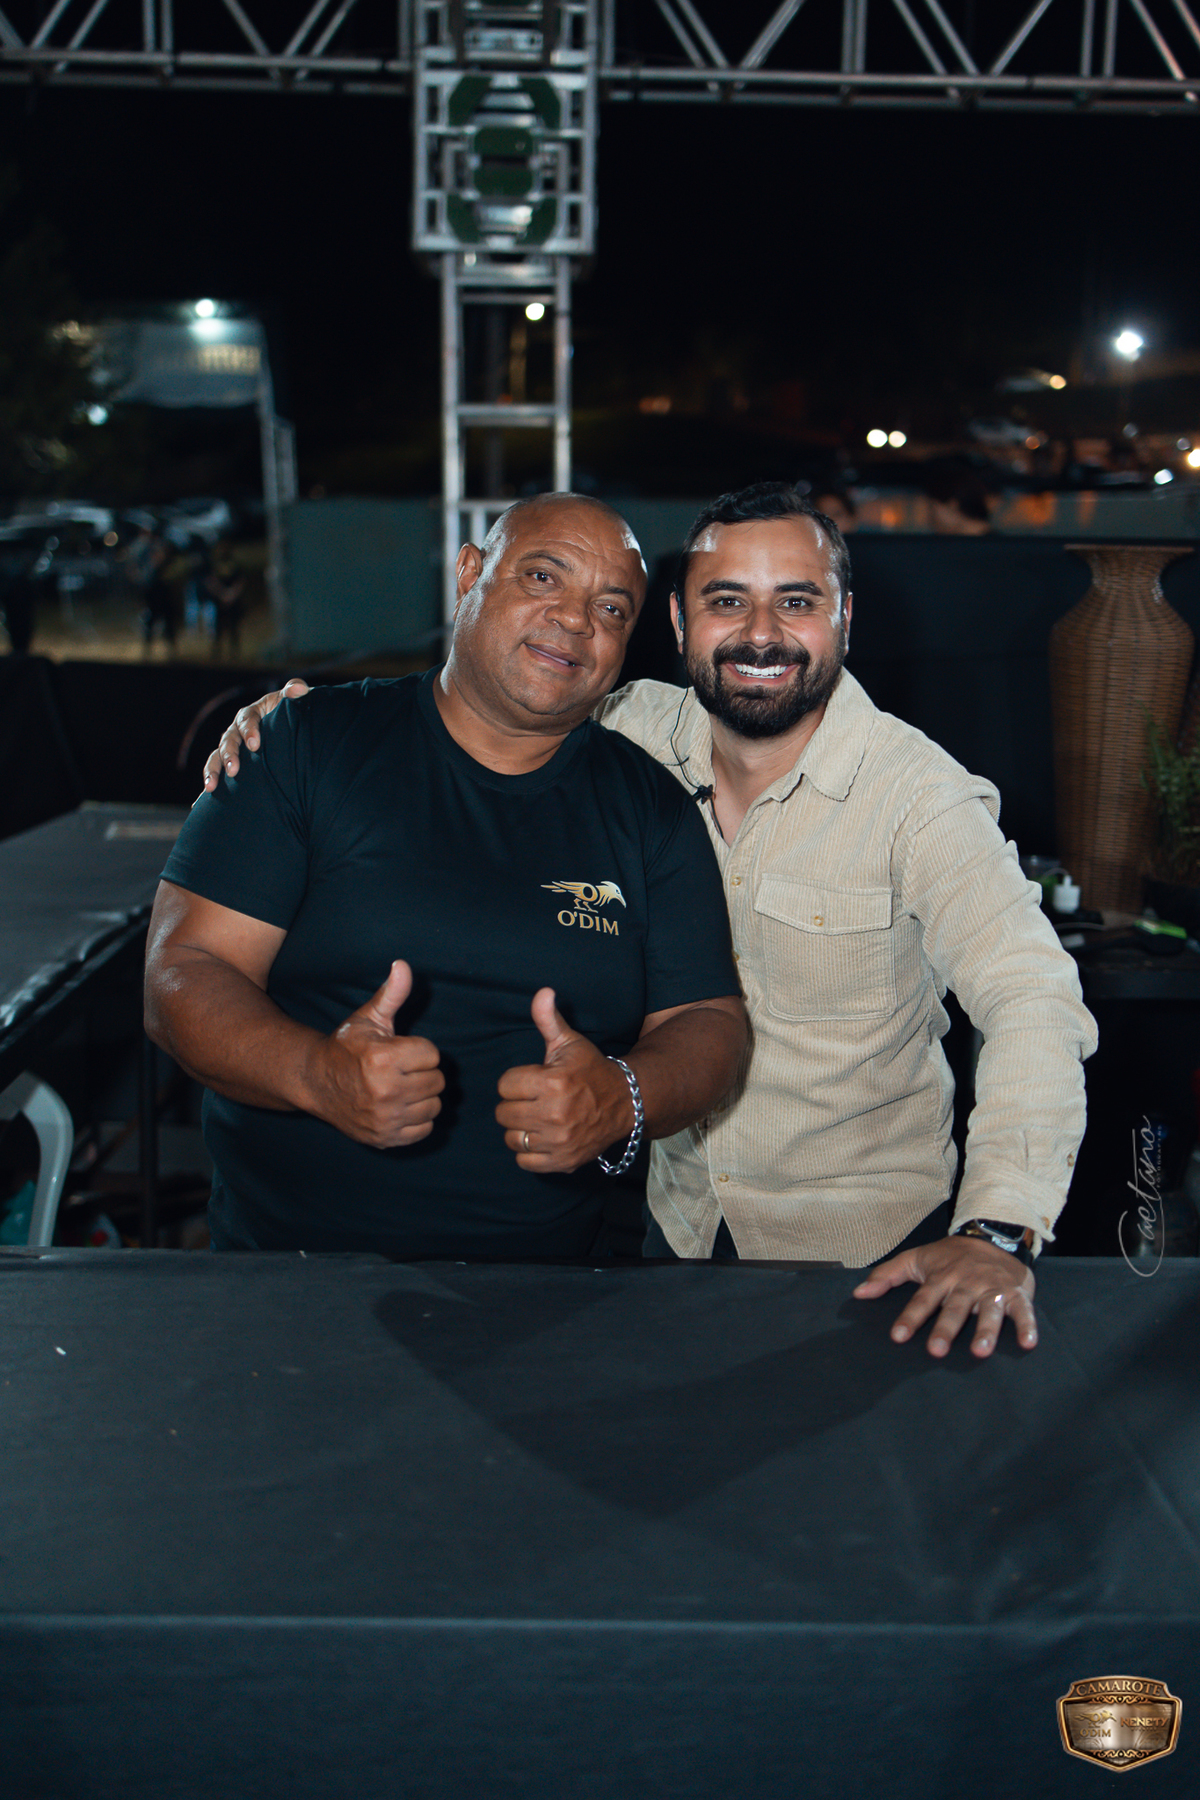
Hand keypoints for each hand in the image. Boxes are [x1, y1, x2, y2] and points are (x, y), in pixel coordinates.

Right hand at [202, 677, 310, 789]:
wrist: (288, 732)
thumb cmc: (289, 716)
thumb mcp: (291, 703)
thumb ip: (295, 693)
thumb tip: (299, 689)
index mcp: (251, 715)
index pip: (247, 719)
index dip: (249, 731)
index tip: (255, 745)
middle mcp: (236, 731)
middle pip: (228, 740)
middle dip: (229, 755)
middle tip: (234, 770)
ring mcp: (231, 748)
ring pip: (216, 757)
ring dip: (213, 771)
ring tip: (210, 787)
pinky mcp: (231, 764)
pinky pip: (217, 773)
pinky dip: (209, 784)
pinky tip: (203, 799)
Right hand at [307, 960, 442, 1148]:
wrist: (316, 1083)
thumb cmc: (347, 1047)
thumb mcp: (369, 1018)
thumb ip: (391, 994)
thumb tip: (403, 965)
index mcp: (383, 1059)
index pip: (432, 1054)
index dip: (418, 1050)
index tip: (398, 1051)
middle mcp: (386, 1092)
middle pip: (437, 1081)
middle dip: (422, 1072)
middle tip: (399, 1070)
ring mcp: (386, 1119)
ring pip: (434, 1106)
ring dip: (422, 1097)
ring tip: (399, 1088)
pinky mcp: (386, 1139)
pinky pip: (425, 1129)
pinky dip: (417, 1119)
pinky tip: (398, 1107)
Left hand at [496, 988, 632, 1172]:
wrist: (625, 1102)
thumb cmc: (591, 1069)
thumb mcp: (570, 1042)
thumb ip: (548, 1019)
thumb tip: (542, 992)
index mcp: (552, 1082)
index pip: (504, 1086)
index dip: (516, 1081)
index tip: (532, 1080)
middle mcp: (555, 1113)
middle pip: (504, 1113)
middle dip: (515, 1104)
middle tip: (533, 1100)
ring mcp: (559, 1140)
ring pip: (512, 1138)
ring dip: (520, 1129)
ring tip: (536, 1118)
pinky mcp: (563, 1161)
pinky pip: (525, 1161)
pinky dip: (529, 1152)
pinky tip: (542, 1137)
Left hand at [852, 1234, 1036, 1358]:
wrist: (992, 1236)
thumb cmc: (950, 1256)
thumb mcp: (917, 1259)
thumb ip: (887, 1275)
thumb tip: (858, 1293)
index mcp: (941, 1278)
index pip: (922, 1299)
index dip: (910, 1317)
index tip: (898, 1336)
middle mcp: (966, 1284)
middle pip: (955, 1308)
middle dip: (946, 1328)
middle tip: (936, 1350)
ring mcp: (992, 1289)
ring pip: (989, 1311)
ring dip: (986, 1330)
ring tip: (980, 1351)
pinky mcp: (1016, 1294)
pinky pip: (1023, 1311)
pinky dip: (1028, 1326)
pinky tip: (1028, 1343)